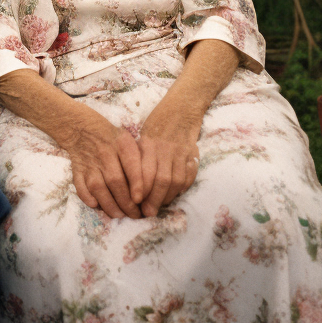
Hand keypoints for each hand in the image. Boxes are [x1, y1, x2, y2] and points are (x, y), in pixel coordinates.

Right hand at [60, 110, 145, 218]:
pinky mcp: (77, 170)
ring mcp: (89, 162)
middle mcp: (104, 152)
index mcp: (121, 143)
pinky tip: (97, 205)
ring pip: (98, 188)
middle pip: (116, 181)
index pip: (131, 164)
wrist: (82, 127)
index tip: (141, 200)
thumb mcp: (129, 140)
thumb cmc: (113, 138)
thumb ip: (140, 160)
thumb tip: (151, 189)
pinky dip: (87, 198)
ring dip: (109, 205)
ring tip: (120, 215)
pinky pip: (80, 187)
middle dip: (126, 203)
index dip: (137, 184)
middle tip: (135, 215)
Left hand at [137, 101, 200, 216]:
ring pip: (176, 181)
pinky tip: (171, 196)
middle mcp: (166, 148)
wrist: (180, 110)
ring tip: (158, 207)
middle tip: (147, 212)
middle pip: (162, 180)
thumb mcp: (140, 137)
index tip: (135, 202)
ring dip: (167, 197)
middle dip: (154, 199)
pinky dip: (180, 190)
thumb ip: (136, 158)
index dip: (141, 189)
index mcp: (149, 143)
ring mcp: (182, 152)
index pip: (145, 171)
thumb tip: (128, 185)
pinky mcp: (193, 156)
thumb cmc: (154, 126)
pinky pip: (188, 177)